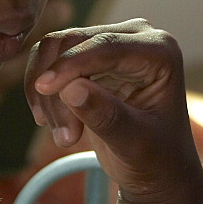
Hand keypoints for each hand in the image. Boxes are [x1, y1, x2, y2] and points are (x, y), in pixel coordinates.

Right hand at [25, 19, 200, 197]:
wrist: (155, 167)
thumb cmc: (157, 157)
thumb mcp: (136, 144)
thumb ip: (107, 117)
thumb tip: (71, 89)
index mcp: (160, 51)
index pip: (106, 45)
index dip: (71, 64)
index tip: (43, 88)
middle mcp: (135, 36)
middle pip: (74, 42)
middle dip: (58, 88)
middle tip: (65, 137)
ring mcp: (109, 40)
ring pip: (54, 49)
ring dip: (46, 93)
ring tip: (64, 136)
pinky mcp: (87, 52)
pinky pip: (48, 59)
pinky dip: (42, 91)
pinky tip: (53, 122)